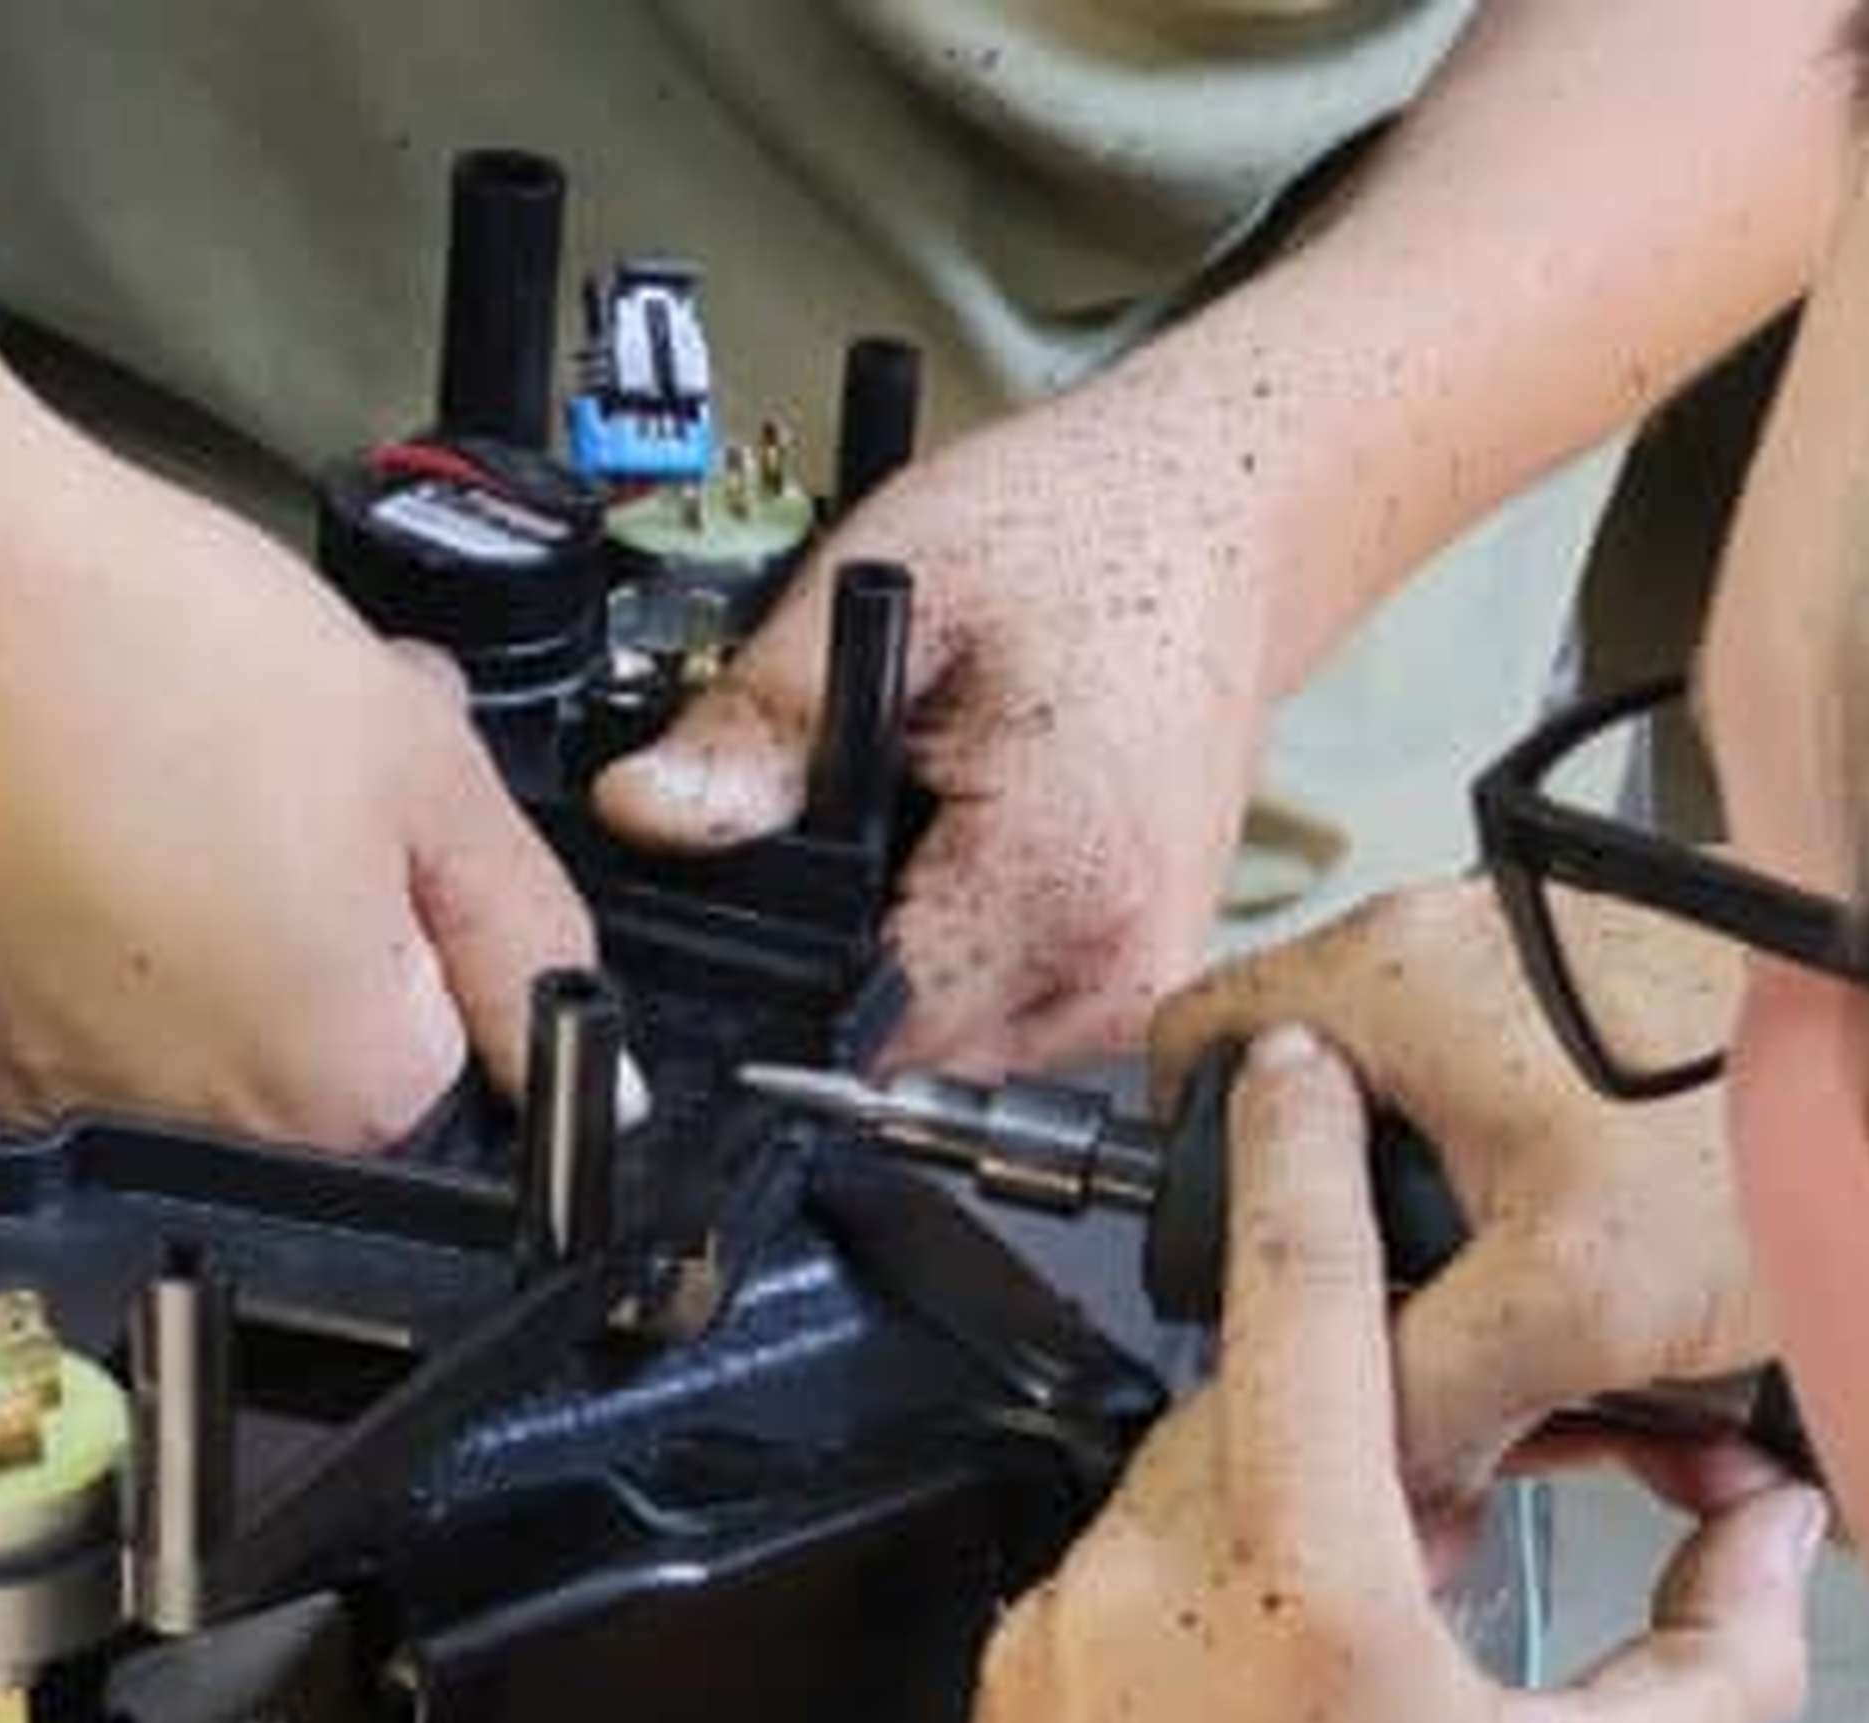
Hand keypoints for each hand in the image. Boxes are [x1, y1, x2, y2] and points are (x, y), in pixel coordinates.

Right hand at [0, 438, 593, 1146]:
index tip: (383, 848)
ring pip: (205, 1049)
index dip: (438, 943)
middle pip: (332, 1075)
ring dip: (218, 938)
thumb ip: (528, 939)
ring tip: (169, 791)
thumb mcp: (425, 768)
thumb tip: (607, 1079)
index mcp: (347, 1093)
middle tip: (275, 796)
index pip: (466, 1078)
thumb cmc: (150, 647)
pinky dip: (99, 944)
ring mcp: (61, 1110)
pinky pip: (79, 1031)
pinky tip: (82, 820)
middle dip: (335, 944)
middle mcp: (204, 1142)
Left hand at [595, 357, 1273, 1069]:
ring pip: (949, 1046)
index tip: (756, 888)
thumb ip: (760, 723)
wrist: (1224, 526)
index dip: (776, 965)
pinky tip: (974, 844)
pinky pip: (1008, 1017)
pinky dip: (966, 946)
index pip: (860, 1025)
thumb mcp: (893, 587)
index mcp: (1064, 875)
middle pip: (898, 1049)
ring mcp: (1140, 989)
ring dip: (904, 955)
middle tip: (857, 811)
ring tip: (929, 812)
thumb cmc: (1091, 533)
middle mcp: (1118, 962)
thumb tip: (645, 815)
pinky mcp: (1141, 987)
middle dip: (840, 955)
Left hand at [922, 1028, 1821, 1722]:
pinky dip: (1189, 1603)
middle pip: (1260, 1408)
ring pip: (1181, 1497)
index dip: (1299, 1152)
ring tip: (1343, 1679)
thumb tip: (1779, 1524)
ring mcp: (1049, 1626)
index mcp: (1308, 1571)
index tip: (1288, 1053)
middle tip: (1445, 1551)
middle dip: (1354, 1437)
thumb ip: (1709, 1657)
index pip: (1301, 1293)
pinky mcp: (995, 1689)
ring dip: (1271, 1528)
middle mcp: (1150, 1563)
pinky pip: (1110, 1586)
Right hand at [1153, 879, 1771, 1514]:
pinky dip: (1579, 1257)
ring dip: (1501, 1304)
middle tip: (1462, 1413)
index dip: (1189, 1185)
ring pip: (1453, 1173)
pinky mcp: (1626, 1028)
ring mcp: (1539, 985)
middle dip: (1390, 1300)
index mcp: (1375, 981)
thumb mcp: (1557, 1303)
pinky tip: (1662, 1359)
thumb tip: (1354, 1491)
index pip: (1191, 1054)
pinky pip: (1547, 1159)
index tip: (1249, 1310)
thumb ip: (1411, 1401)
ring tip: (1601, 1412)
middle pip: (1330, 1144)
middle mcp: (1441, 953)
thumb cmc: (1755, 1134)